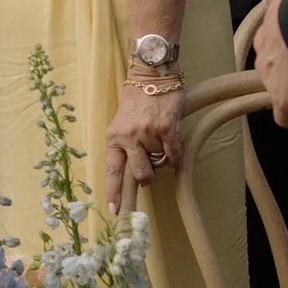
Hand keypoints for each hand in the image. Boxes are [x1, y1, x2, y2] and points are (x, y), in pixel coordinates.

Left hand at [106, 76, 184, 209]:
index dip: (114, 193)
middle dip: (147, 177)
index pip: (112, 171)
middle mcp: (130, 137)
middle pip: (140, 175)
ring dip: (161, 158)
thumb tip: (134, 176)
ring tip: (158, 140)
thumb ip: (124, 147)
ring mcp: (149, 134)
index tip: (115, 211)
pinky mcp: (167, 129)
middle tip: (149, 165)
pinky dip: (175, 155)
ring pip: (159, 164)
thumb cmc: (136, 102)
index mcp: (114, 138)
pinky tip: (171, 141)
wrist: (152, 77)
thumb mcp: (121, 124)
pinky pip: (174, 155)